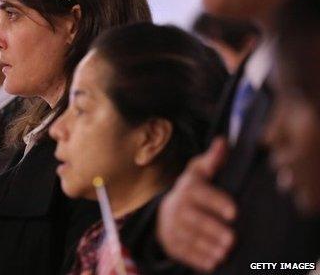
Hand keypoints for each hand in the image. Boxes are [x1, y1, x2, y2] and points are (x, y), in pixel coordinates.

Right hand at [157, 138, 236, 271]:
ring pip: (187, 237)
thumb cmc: (194, 189)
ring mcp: (169, 225)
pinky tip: (212, 262)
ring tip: (224, 253)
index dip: (216, 202)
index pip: (200, 193)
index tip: (234, 212)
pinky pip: (181, 251)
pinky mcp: (169, 242)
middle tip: (231, 240)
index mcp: (187, 187)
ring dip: (206, 246)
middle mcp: (175, 206)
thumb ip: (214, 159)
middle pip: (192, 218)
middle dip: (212, 230)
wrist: (167, 209)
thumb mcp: (202, 171)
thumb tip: (223, 141)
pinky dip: (196, 258)